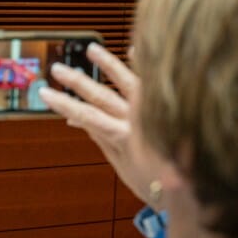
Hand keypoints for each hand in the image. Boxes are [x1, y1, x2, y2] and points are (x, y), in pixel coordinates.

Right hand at [37, 43, 153, 203]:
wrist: (193, 188)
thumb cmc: (155, 182)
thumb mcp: (121, 165)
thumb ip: (100, 138)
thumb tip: (76, 120)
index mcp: (123, 136)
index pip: (86, 115)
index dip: (63, 104)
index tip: (44, 94)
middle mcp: (138, 120)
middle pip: (101, 95)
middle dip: (77, 82)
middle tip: (57, 70)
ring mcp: (153, 112)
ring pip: (127, 82)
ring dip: (108, 65)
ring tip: (91, 50)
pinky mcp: (169, 108)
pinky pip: (155, 84)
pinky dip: (145, 66)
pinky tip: (135, 49)